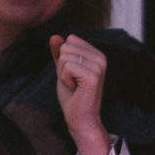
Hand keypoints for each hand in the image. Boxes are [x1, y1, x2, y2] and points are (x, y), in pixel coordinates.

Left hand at [49, 34, 111, 154]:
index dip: (64, 58)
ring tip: (74, 85)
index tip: (72, 74)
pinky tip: (75, 88)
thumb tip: (54, 36)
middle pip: (67, 46)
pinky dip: (65, 79)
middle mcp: (100, 57)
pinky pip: (68, 66)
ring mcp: (98, 66)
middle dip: (62, 66)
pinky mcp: (93, 76)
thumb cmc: (73, 96)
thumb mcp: (63, 70)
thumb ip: (59, 53)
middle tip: (73, 81)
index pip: (70, 40)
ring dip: (63, 73)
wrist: (80, 118)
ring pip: (65, 56)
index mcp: (96, 54)